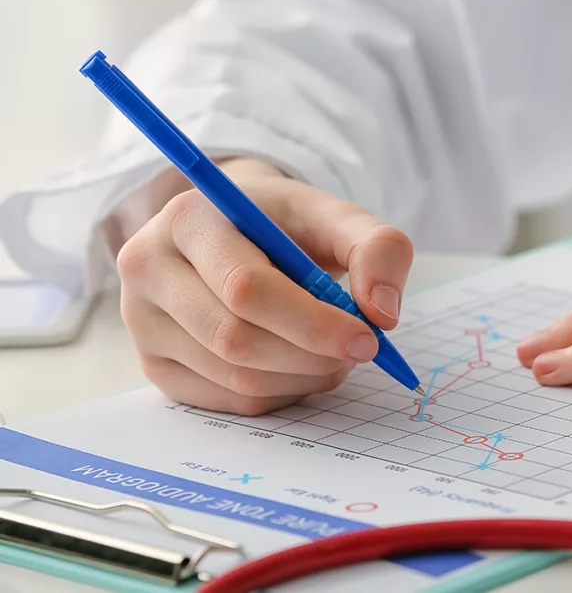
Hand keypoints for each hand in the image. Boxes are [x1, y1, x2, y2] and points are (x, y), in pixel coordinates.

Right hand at [116, 159, 412, 415]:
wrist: (236, 229)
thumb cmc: (285, 224)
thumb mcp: (337, 216)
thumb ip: (377, 248)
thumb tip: (382, 314)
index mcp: (189, 219)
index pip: (246, 288)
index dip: (313, 323)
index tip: (367, 338)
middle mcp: (149, 268)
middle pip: (235, 339)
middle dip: (311, 355)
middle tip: (358, 350)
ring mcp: (142, 322)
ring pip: (233, 377)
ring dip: (301, 377)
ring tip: (333, 354)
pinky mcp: (154, 364)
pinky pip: (226, 400)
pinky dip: (279, 393)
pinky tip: (299, 366)